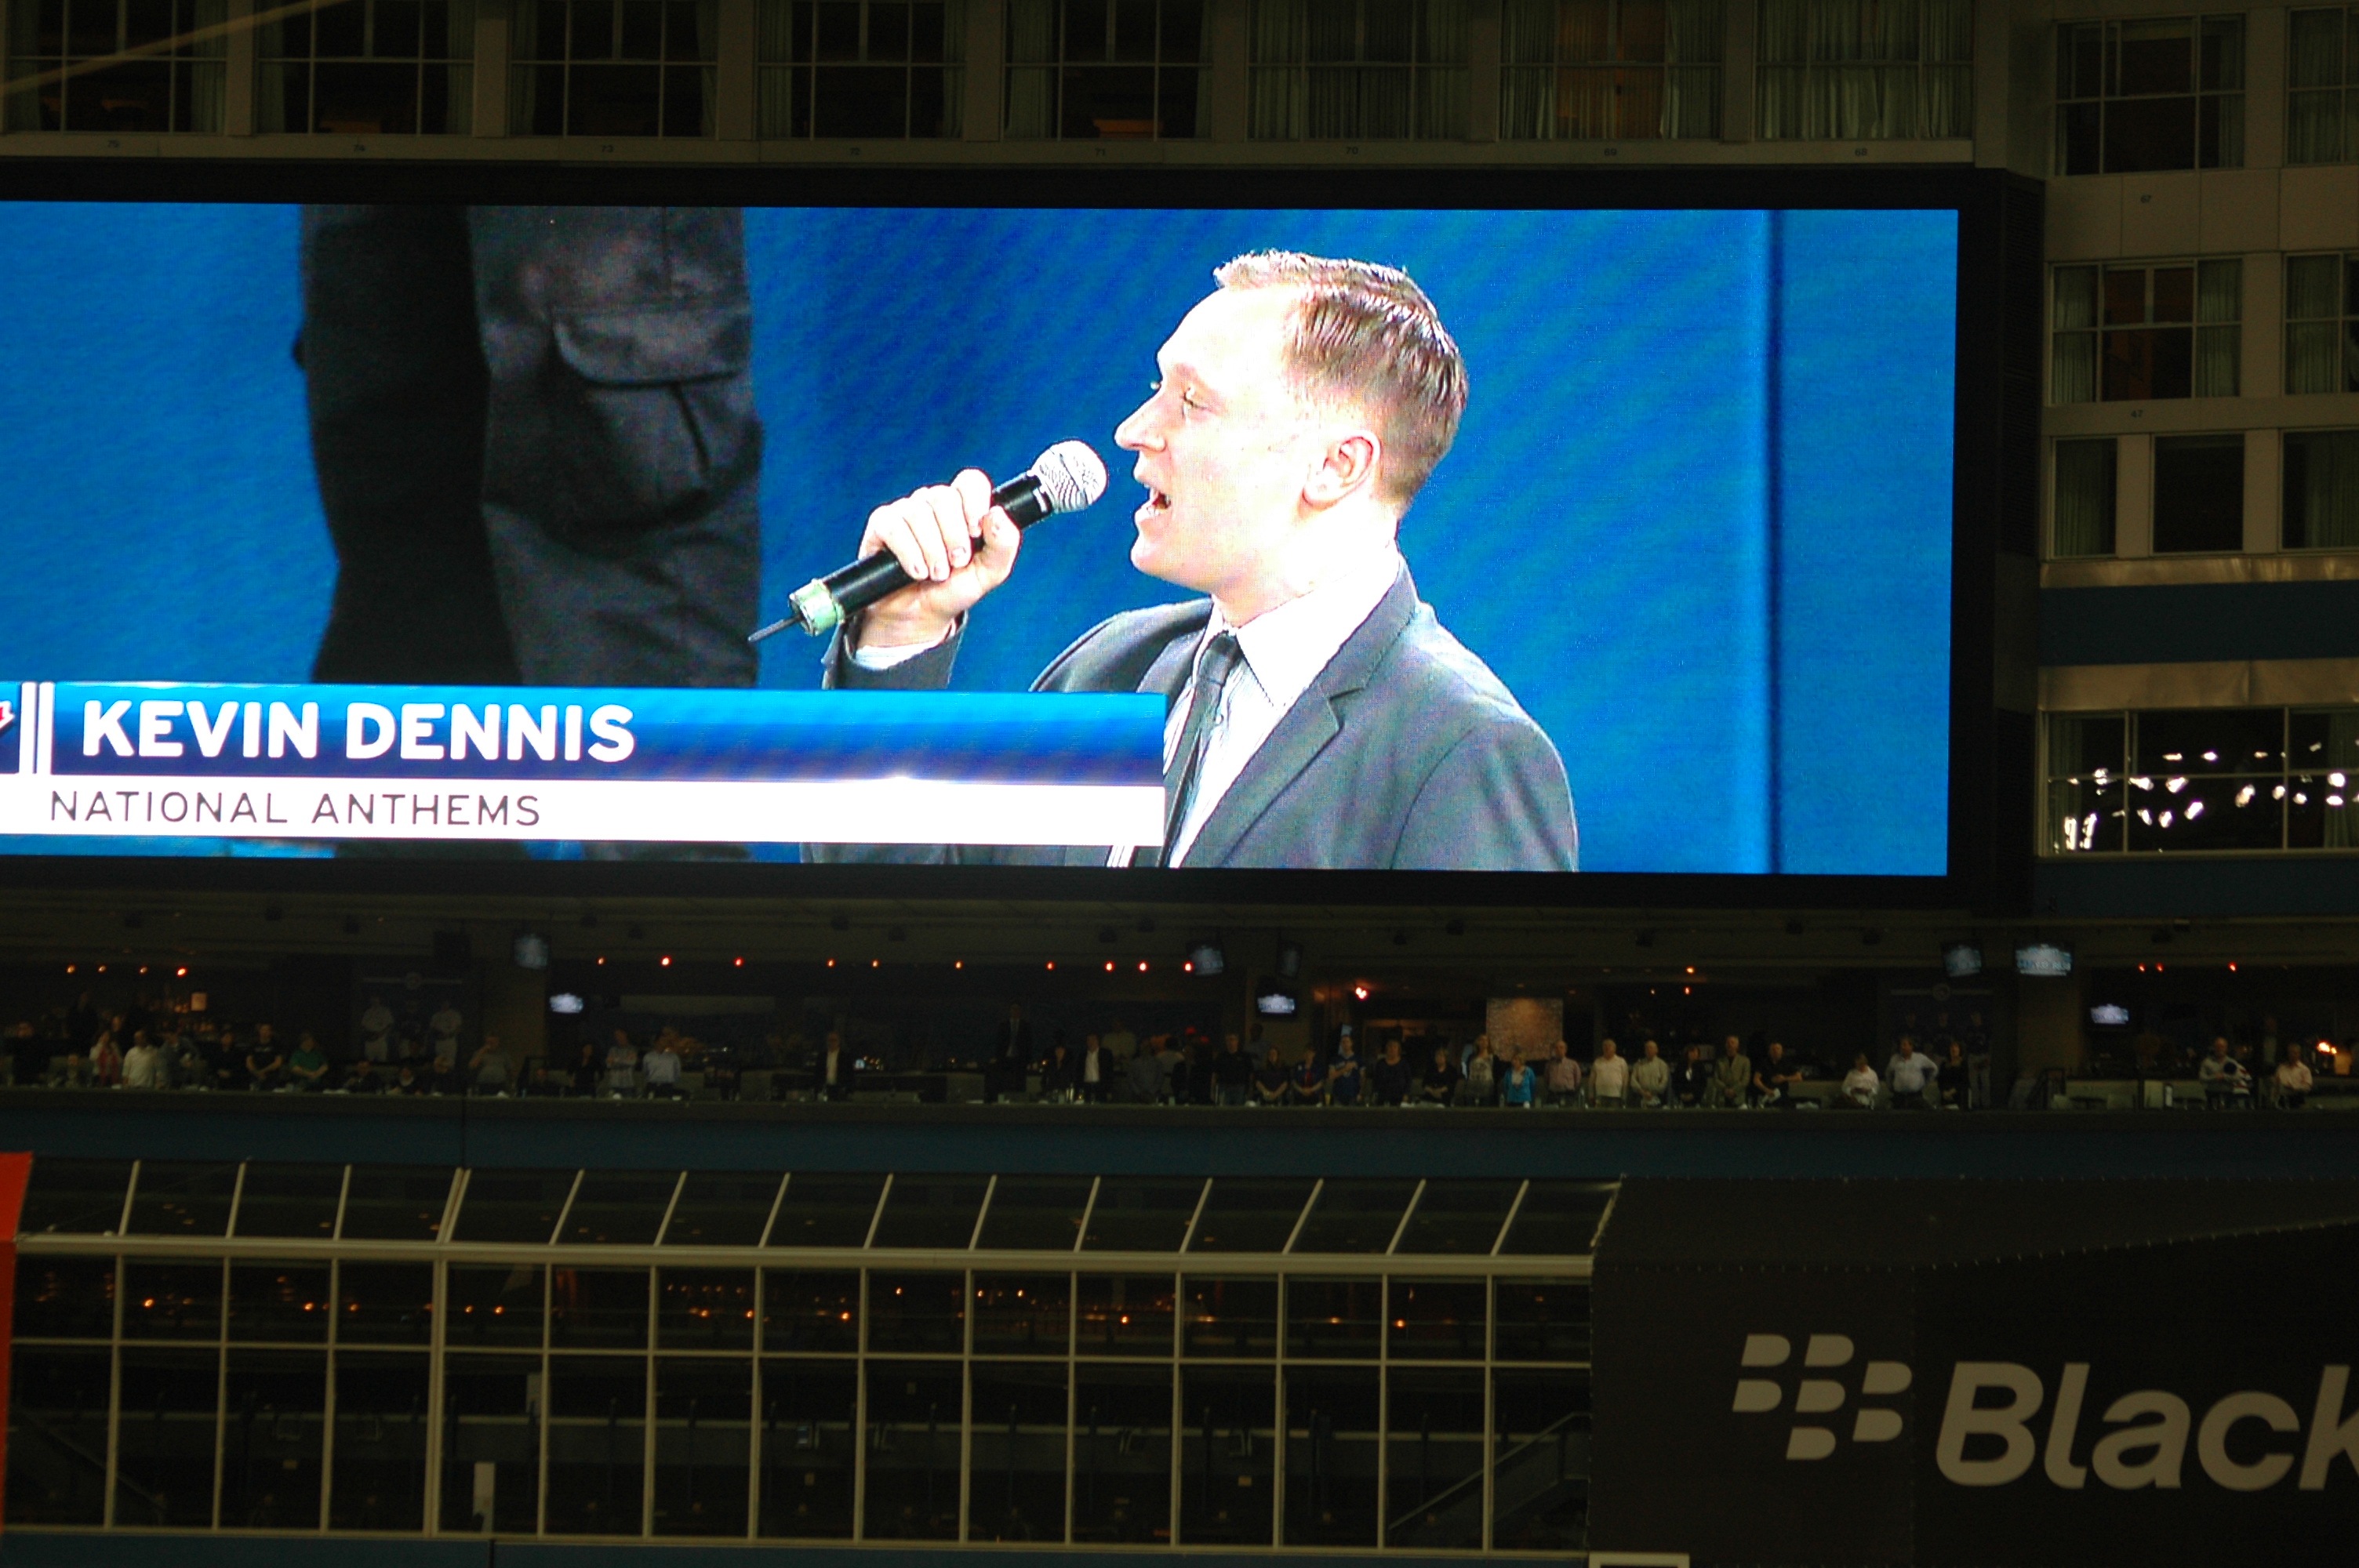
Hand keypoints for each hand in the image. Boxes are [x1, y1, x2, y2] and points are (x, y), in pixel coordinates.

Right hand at [850, 468, 1022, 651]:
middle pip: (943, 497)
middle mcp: (932, 504)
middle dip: (954, 535)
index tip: (976, 531)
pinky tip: (917, 571)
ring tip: (936, 574)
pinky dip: (909, 553)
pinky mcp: (881, 526)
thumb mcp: (989, 573)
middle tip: (956, 563)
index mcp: (962, 509)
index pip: (970, 482)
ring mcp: (905, 512)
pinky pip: (893, 527)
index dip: (975, 502)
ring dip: (932, 550)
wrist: (920, 617)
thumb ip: (1004, 545)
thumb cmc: (953, 589)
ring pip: (918, 512)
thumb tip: (997, 515)